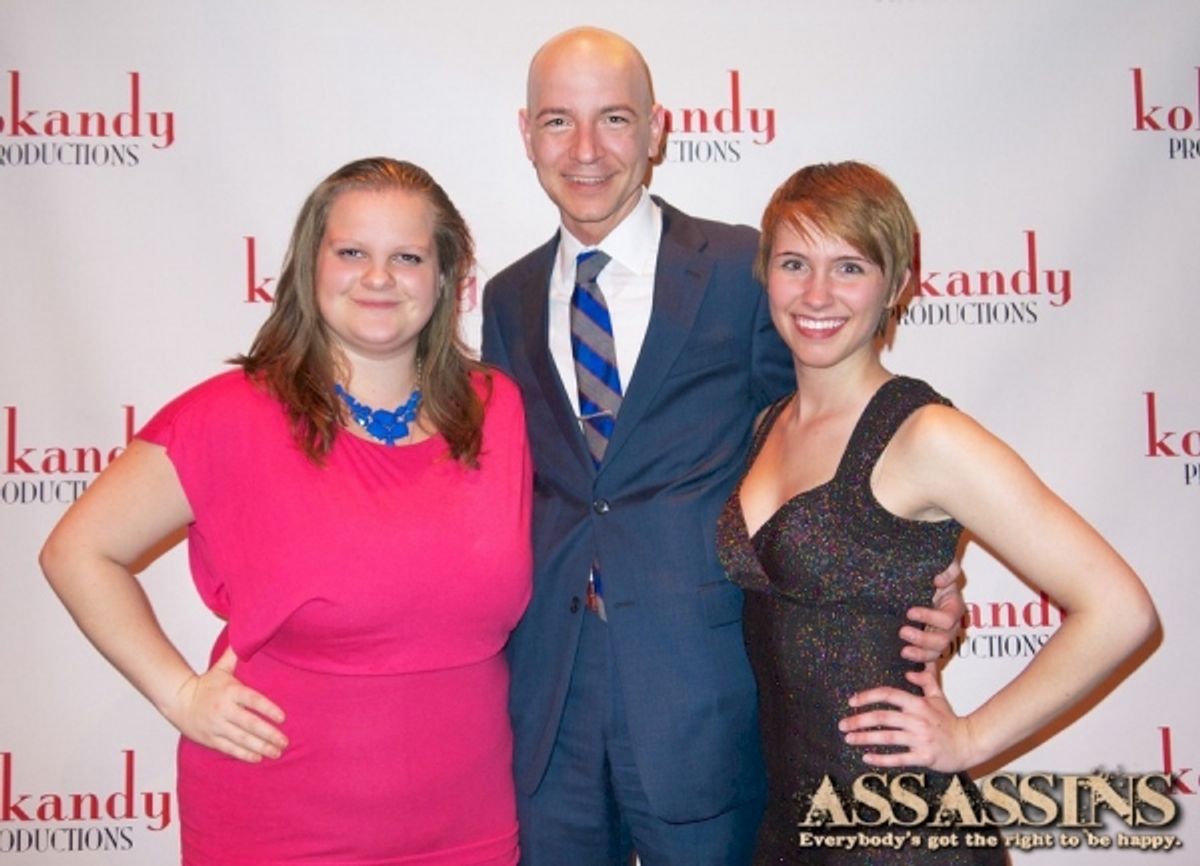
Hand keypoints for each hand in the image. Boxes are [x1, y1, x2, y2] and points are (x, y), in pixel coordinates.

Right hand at [165, 648, 287, 762]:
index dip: (268, 710)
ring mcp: (217, 726)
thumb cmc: (206, 684)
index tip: (283, 718)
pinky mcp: (210, 739)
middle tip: (285, 741)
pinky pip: (230, 749)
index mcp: (230, 691)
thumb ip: (235, 654)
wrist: (178, 700)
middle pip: (250, 724)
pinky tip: (259, 757)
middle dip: (269, 734)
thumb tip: (245, 633)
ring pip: (242, 739)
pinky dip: (244, 754)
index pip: (253, 701)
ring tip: (277, 752)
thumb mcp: (221, 668)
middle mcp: (224, 710)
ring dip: (261, 747)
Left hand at [839, 668, 975, 772]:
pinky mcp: (924, 757)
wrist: (969, 743)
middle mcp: (917, 720)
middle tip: (842, 724)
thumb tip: (910, 670)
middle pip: (882, 717)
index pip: (888, 695)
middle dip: (859, 720)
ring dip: (865, 738)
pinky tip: (866, 757)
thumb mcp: (939, 697)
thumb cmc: (951, 720)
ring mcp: (920, 739)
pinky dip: (881, 759)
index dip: (868, 697)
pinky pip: (898, 758)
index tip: (852, 701)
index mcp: (918, 704)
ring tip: (849, 739)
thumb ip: (926, 681)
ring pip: (887, 738)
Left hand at [900, 560, 964, 662]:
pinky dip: (920, 668)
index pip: (947, 618)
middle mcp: (950, 627)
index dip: (930, 617)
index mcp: (954, 608)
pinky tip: (907, 673)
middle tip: (902, 632)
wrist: (923, 584)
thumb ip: (948, 569)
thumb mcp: (943, 565)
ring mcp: (940, 638)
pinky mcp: (928, 645)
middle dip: (923, 639)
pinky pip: (928, 661)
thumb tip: (939, 579)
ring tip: (903, 652)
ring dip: (920, 655)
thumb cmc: (934, 574)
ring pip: (936, 654)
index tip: (910, 612)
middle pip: (943, 640)